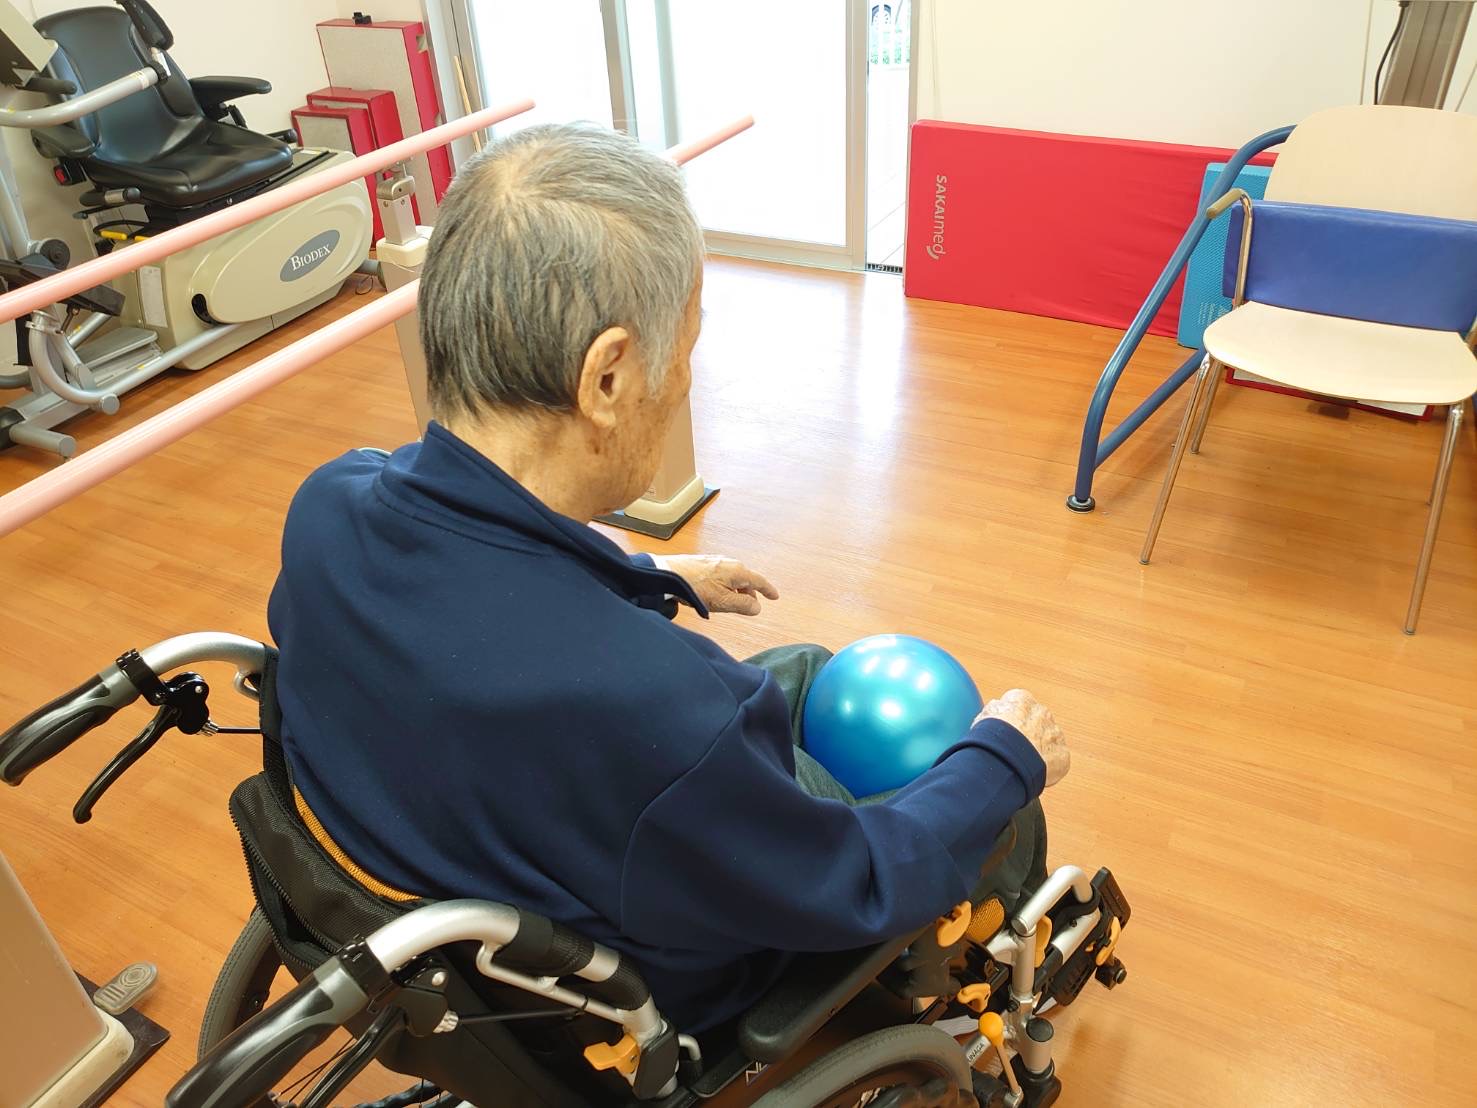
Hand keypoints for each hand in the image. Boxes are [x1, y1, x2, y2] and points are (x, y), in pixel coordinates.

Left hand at [655, 554, 778, 615]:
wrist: (668, 575)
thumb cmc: (694, 587)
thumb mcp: (723, 602)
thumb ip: (743, 605)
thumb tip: (757, 607)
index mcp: (737, 571)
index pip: (758, 580)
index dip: (768, 590)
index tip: (774, 596)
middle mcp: (728, 562)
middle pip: (745, 579)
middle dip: (749, 592)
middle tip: (749, 605)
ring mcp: (715, 561)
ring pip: (732, 577)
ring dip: (735, 590)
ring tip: (729, 602)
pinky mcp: (703, 563)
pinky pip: (721, 575)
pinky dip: (724, 585)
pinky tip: (715, 593)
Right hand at [976, 689, 1069, 786]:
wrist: (1006, 761)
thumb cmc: (991, 739)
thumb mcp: (984, 718)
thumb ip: (994, 711)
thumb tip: (996, 707)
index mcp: (1022, 700)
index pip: (1019, 703)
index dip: (1012, 718)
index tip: (1006, 729)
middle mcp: (1042, 712)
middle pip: (1037, 721)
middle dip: (1029, 733)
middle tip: (1015, 749)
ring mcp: (1054, 733)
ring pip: (1049, 740)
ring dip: (1039, 749)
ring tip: (1023, 764)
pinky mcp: (1062, 755)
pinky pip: (1056, 760)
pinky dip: (1047, 767)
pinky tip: (1033, 772)